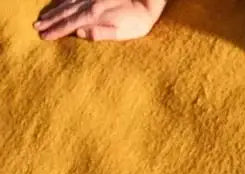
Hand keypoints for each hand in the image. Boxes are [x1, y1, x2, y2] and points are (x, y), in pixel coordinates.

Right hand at [34, 0, 165, 40]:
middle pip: (64, 13)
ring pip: (66, 3)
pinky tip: (58, 1)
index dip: (55, 30)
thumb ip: (101, 33)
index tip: (43, 36)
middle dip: (50, 21)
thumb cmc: (138, 21)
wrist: (145, 0)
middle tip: (36, 27)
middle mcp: (88, 3)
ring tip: (42, 17)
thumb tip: (79, 33)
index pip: (69, 25)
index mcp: (93, 16)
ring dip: (53, 10)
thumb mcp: (123, 32)